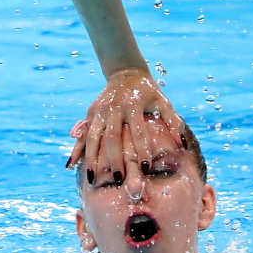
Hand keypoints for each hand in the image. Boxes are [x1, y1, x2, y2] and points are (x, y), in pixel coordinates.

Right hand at [64, 69, 179, 178]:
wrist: (126, 72)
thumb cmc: (148, 91)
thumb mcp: (163, 101)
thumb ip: (174, 122)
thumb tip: (182, 145)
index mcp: (133, 104)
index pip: (138, 131)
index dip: (142, 149)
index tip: (145, 169)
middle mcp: (114, 107)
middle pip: (112, 137)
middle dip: (115, 160)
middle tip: (119, 180)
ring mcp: (100, 109)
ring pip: (93, 137)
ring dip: (92, 159)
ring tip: (93, 180)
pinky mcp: (91, 112)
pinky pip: (82, 133)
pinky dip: (76, 149)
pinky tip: (71, 165)